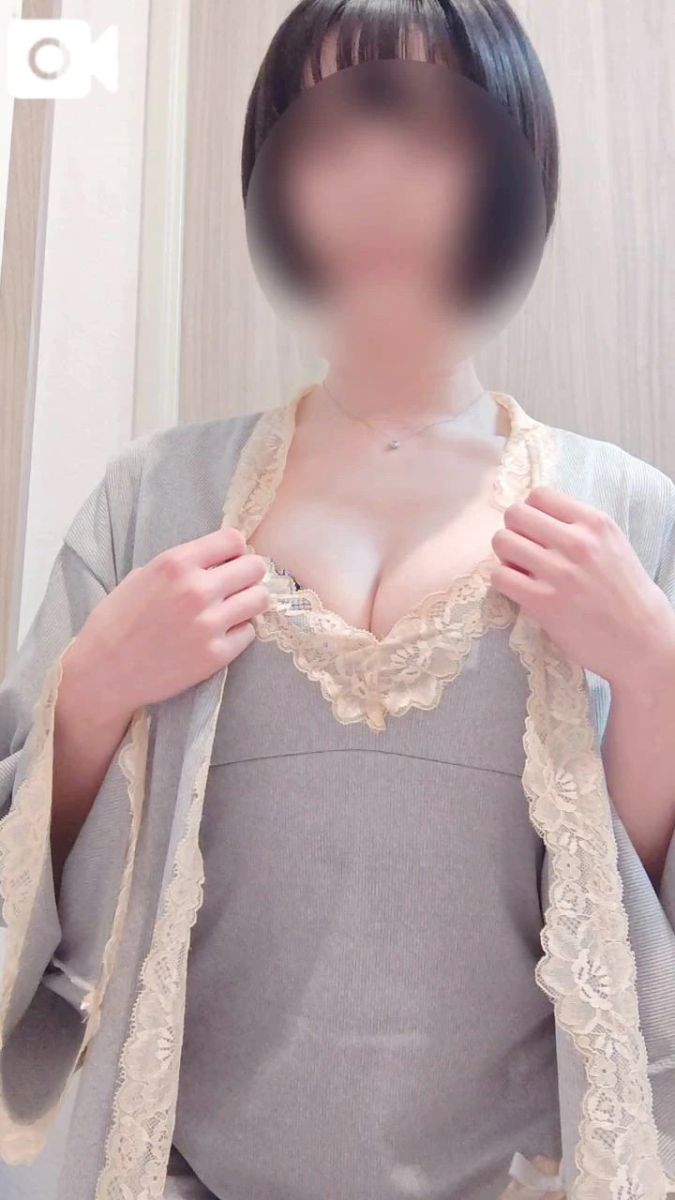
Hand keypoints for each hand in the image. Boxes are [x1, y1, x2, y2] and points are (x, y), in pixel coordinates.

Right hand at [63, 527, 270, 719]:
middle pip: (255, 567)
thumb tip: (216, 560)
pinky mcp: (216, 654)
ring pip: (260, 598)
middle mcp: (196, 590)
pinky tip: (220, 634)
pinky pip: (249, 632)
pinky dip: (238, 632)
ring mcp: (209, 624)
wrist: (105, 672)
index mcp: (176, 564)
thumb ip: (181, 566)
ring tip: (233, 609)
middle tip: (237, 585)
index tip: (230, 560)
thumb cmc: (117, 622)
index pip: (233, 539)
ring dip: (249, 601)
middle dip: (248, 573)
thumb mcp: (143, 576)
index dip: (234, 550)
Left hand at [489, 485, 674, 685]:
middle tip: (524, 551)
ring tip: (521, 571)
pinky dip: (503, 582)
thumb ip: (580, 529)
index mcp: (595, 523)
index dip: (531, 512)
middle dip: (514, 531)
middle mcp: (577, 542)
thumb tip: (538, 521)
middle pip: (515, 514)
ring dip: (505, 557)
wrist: (643, 640)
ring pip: (502, 542)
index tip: (536, 531)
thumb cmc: (626, 595)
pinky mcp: (543, 602)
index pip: (540, 494)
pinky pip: (499, 576)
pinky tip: (520, 590)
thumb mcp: (612, 545)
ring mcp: (559, 572)